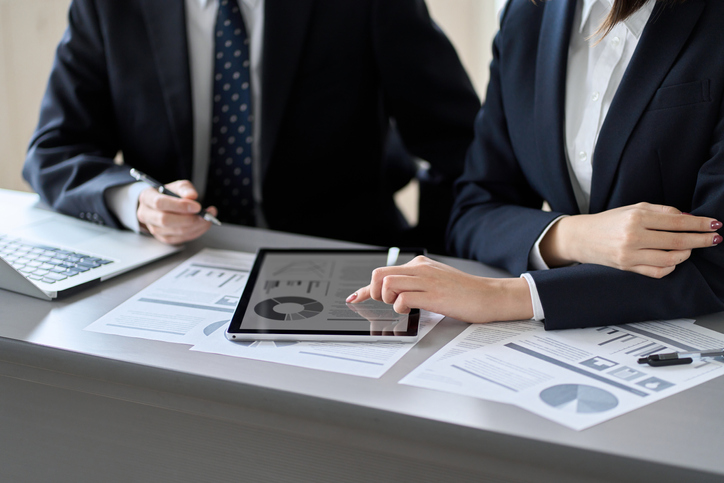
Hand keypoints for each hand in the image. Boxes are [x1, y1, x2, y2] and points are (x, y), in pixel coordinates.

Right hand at [137, 180, 217, 243]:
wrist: (161, 205)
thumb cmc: (168, 195)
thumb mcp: (176, 186)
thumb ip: (185, 188)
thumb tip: (192, 196)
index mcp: (147, 198)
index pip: (159, 203)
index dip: (180, 206)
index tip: (197, 206)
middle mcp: (146, 214)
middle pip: (165, 220)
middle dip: (189, 219)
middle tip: (204, 215)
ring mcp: (154, 228)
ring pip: (175, 232)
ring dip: (195, 226)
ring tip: (207, 219)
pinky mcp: (163, 238)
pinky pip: (180, 239)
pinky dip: (195, 232)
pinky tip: (203, 225)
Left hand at [346, 256, 533, 323]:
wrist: (490, 296)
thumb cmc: (465, 293)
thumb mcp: (436, 282)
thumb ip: (415, 284)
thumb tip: (394, 293)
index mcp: (420, 264)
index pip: (384, 272)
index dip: (366, 288)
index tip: (355, 297)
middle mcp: (421, 269)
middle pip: (380, 274)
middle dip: (374, 292)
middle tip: (386, 304)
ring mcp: (427, 281)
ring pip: (388, 284)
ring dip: (388, 299)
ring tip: (401, 307)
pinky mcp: (434, 296)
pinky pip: (404, 298)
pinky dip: (401, 307)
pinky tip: (411, 311)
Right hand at [540, 202, 721, 277]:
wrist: (582, 237)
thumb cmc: (608, 221)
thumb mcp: (633, 207)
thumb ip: (662, 211)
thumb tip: (689, 218)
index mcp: (636, 217)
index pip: (677, 221)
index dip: (700, 224)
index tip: (715, 225)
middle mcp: (633, 236)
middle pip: (678, 240)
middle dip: (701, 240)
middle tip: (714, 238)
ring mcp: (630, 254)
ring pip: (671, 259)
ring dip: (686, 254)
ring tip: (690, 248)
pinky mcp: (628, 267)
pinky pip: (658, 272)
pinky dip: (670, 267)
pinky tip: (673, 260)